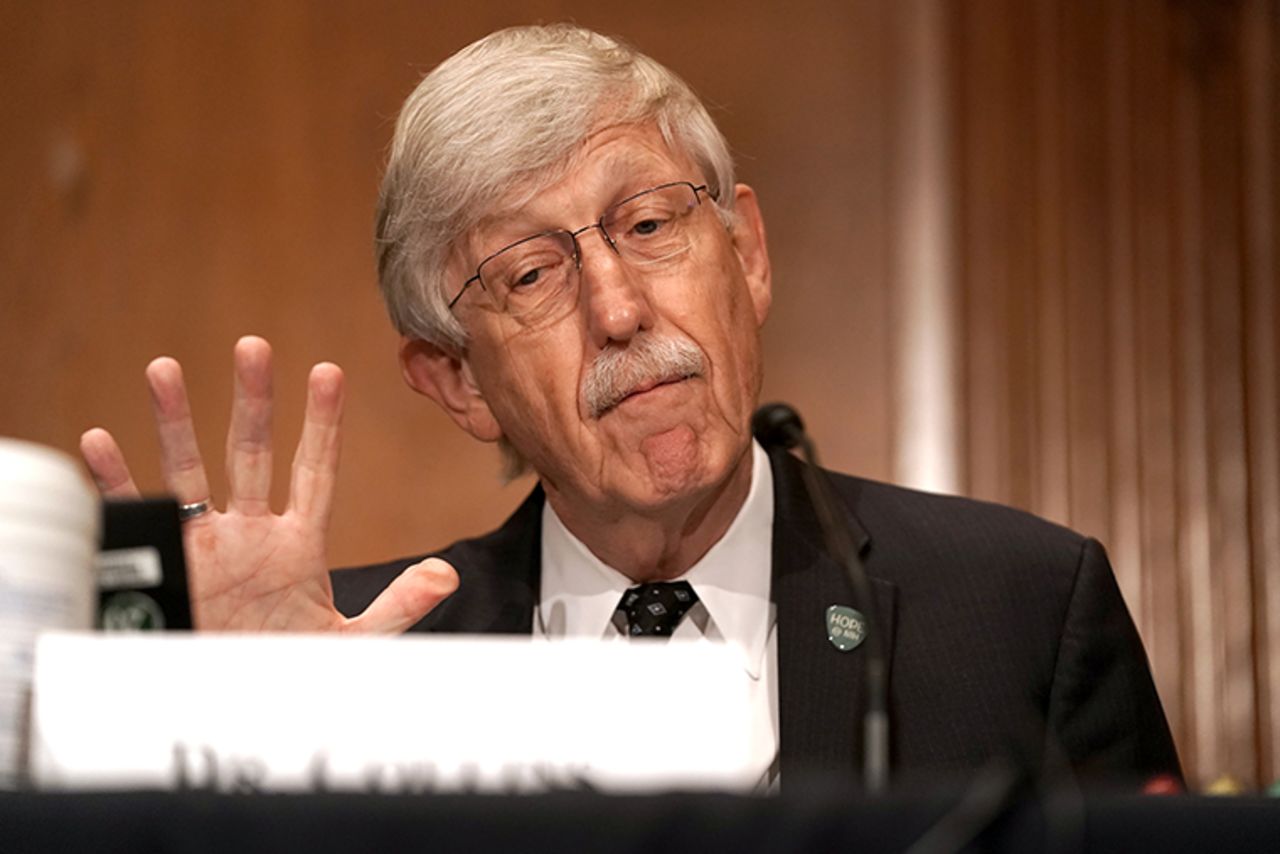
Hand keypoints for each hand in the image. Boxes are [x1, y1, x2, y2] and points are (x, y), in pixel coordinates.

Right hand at [80, 335, 457, 631]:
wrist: (239, 706)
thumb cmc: (293, 668)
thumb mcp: (351, 642)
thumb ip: (398, 606)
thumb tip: (446, 575)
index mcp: (299, 543)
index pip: (315, 470)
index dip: (323, 423)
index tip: (329, 373)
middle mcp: (251, 530)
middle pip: (253, 452)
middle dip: (253, 400)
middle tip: (253, 345)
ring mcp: (207, 542)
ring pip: (190, 469)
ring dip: (175, 421)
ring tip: (163, 368)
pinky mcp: (168, 563)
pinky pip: (138, 514)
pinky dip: (117, 481)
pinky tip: (99, 443)